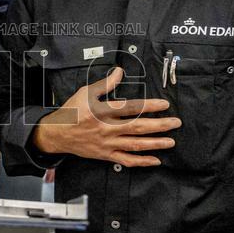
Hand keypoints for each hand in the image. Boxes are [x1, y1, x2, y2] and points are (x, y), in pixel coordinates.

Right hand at [32, 67, 180, 166]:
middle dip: (159, 125)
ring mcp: (107, 143)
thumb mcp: (86, 93)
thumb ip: (105, 84)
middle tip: (175, 123)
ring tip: (171, 141)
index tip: (164, 104)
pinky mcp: (106, 155)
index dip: (149, 105)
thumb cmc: (72, 111)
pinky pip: (126, 160)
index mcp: (102, 111)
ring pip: (135, 145)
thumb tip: (120, 72)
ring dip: (155, 144)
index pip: (130, 107)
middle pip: (138, 127)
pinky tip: (155, 160)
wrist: (58, 134)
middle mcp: (107, 128)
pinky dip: (141, 161)